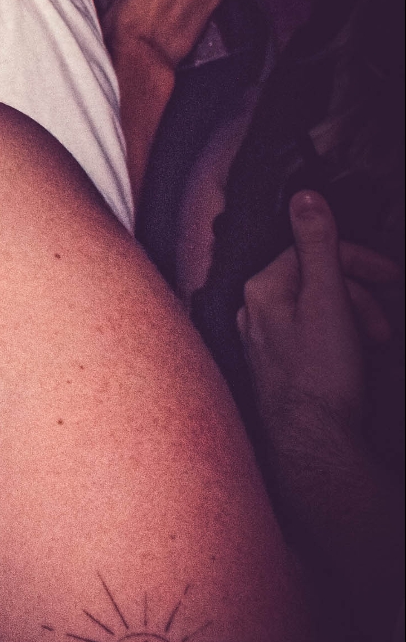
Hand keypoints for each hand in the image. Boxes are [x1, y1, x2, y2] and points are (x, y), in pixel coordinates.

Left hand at [238, 192, 397, 435]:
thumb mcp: (328, 301)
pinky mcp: (276, 367)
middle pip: (314, 280)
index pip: (311, 251)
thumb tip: (306, 196)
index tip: (389, 275)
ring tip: (371, 345)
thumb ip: (317, 247)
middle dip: (357, 295)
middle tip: (381, 326)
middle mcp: (252, 309)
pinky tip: (353, 359)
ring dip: (352, 318)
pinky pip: (311, 337)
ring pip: (315, 310)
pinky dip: (338, 339)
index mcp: (261, 288)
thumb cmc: (322, 376)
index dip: (356, 260)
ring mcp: (261, 340)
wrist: (313, 445)